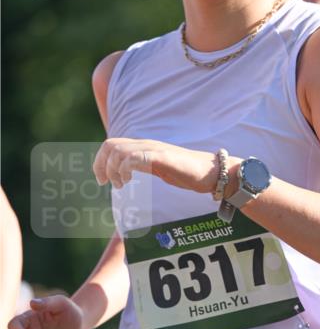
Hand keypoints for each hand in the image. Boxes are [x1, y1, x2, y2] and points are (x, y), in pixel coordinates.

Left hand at [93, 138, 219, 193]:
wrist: (210, 172)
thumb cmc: (187, 173)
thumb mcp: (159, 168)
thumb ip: (144, 166)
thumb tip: (129, 173)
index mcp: (143, 146)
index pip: (112, 144)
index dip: (100, 160)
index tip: (102, 179)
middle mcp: (146, 144)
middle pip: (111, 145)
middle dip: (101, 164)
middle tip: (105, 183)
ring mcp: (153, 149)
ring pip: (119, 151)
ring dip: (113, 169)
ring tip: (121, 184)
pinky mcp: (161, 157)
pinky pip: (135, 158)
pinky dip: (126, 169)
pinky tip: (129, 180)